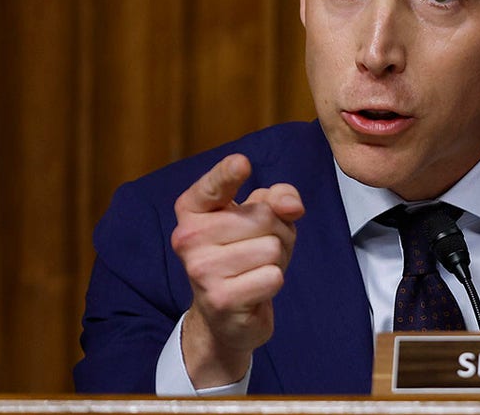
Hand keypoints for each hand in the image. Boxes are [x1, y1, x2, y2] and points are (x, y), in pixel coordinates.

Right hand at [170, 153, 304, 387]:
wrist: (225, 316)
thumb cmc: (244, 254)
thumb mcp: (262, 217)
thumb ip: (278, 197)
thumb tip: (291, 205)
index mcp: (192, 209)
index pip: (213, 185)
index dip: (229, 173)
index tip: (242, 163)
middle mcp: (188, 237)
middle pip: (263, 216)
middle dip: (278, 232)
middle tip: (259, 248)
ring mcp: (200, 270)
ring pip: (271, 247)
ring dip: (277, 259)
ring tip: (257, 268)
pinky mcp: (220, 299)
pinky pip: (273, 276)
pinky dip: (274, 281)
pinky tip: (255, 289)